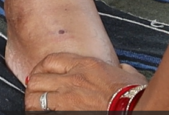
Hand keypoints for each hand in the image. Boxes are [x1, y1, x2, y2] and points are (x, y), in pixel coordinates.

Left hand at [24, 53, 146, 110]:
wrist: (136, 108)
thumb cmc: (135, 94)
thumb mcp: (129, 75)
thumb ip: (121, 69)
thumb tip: (123, 69)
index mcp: (86, 65)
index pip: (51, 60)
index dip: (41, 67)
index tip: (40, 73)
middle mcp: (73, 78)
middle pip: (38, 77)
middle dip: (34, 85)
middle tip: (33, 92)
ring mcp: (68, 98)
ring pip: (36, 97)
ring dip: (32, 102)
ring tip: (33, 107)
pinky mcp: (66, 113)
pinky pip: (44, 112)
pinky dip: (40, 113)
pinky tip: (41, 114)